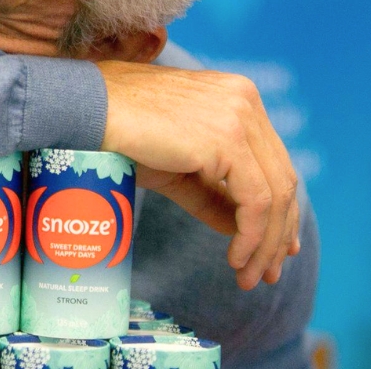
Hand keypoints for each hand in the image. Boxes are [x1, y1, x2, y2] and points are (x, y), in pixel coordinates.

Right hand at [97, 60, 300, 289]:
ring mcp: (239, 117)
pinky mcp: (227, 138)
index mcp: (237, 96)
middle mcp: (246, 100)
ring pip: (275, 194)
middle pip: (283, 179)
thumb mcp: (176, 167)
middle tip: (266, 272)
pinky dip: (251, 236)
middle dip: (278, 234)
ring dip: (264, 243)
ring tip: (247, 274)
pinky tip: (235, 257)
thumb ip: (212, 193)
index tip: (276, 247)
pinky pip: (256, 201)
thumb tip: (242, 230)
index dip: (281, 210)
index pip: (274, 161)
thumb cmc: (121, 132)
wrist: (88, 110)